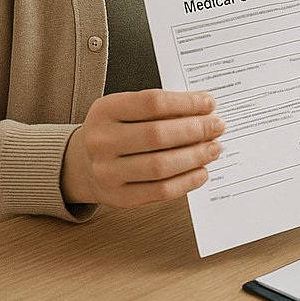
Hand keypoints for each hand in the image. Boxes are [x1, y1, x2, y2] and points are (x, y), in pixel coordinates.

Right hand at [60, 89, 224, 208]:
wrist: (82, 163)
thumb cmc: (116, 130)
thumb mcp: (128, 109)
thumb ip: (161, 107)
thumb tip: (204, 108)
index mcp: (105, 110)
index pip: (152, 103)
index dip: (186, 103)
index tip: (209, 103)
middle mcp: (101, 141)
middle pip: (158, 135)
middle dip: (196, 130)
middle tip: (217, 126)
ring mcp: (107, 172)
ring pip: (161, 165)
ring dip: (195, 156)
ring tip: (213, 148)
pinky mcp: (119, 197)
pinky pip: (160, 191)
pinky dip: (186, 181)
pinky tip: (201, 171)